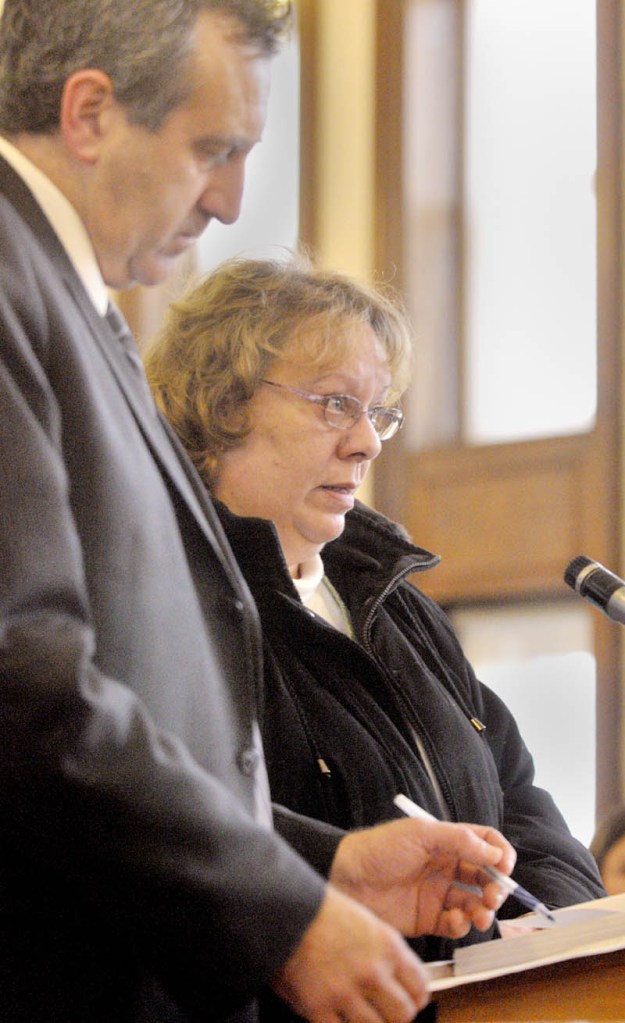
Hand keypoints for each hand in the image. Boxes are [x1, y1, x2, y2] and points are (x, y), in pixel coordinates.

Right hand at [272, 885, 429, 1022]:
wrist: (282, 910)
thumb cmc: (319, 912)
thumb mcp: (365, 923)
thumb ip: (384, 954)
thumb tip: (397, 981)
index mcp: (386, 946)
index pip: (420, 987)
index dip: (415, 999)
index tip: (409, 1001)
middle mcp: (371, 970)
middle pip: (403, 1015)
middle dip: (396, 1017)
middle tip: (384, 1013)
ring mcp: (345, 992)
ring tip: (358, 1015)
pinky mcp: (318, 1008)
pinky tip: (335, 1018)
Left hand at [329, 817, 516, 939]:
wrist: (347, 879)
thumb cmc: (379, 849)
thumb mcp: (420, 834)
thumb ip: (460, 841)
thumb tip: (494, 853)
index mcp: (446, 842)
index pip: (485, 845)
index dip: (500, 855)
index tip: (505, 868)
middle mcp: (446, 867)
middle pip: (485, 877)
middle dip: (495, 888)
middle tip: (493, 897)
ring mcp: (438, 894)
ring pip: (474, 904)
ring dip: (483, 910)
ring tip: (479, 915)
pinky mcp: (428, 919)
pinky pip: (456, 924)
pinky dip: (462, 925)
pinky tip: (455, 921)